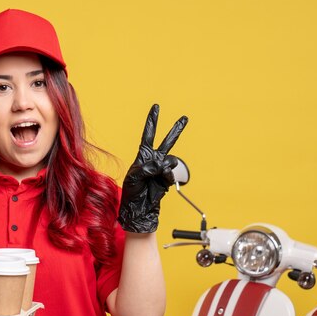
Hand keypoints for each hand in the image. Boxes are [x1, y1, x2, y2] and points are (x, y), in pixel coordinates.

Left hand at [118, 104, 187, 232]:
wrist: (139, 208)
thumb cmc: (132, 191)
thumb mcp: (134, 177)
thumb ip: (147, 167)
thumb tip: (161, 165)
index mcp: (143, 155)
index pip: (149, 134)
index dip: (152, 121)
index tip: (156, 107)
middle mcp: (154, 159)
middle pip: (166, 141)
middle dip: (176, 130)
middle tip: (184, 118)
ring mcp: (162, 169)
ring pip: (170, 159)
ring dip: (165, 166)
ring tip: (158, 174)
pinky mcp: (167, 178)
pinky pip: (171, 172)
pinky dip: (167, 175)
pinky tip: (162, 180)